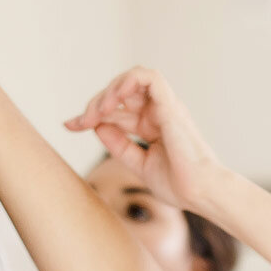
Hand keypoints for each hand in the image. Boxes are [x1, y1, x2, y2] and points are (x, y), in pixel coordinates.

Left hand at [64, 67, 222, 211]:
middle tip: (79, 121)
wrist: (200, 193)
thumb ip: (119, 145)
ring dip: (109, 90)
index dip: (90, 115)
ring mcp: (165, 107)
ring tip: (97, 111)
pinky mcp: (170, 105)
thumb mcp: (139, 163)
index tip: (70, 125)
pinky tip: (112, 101)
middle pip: (120, 93)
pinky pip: (149, 78)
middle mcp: (158, 113)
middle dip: (94, 104)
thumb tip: (97, 126)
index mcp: (152, 126)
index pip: (117, 111)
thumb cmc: (178, 184)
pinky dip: (127, 82)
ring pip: (133, 79)